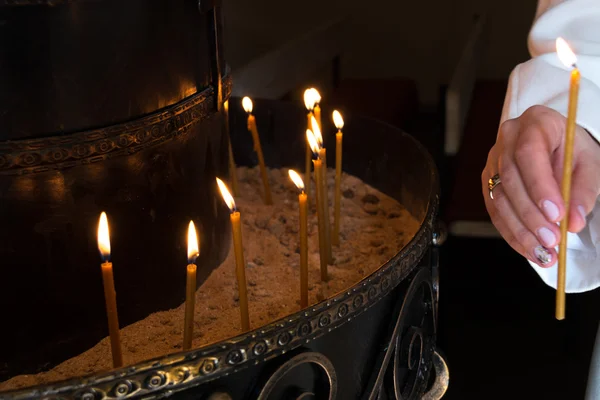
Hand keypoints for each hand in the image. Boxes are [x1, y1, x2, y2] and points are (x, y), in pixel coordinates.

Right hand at [482, 105, 599, 266]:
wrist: (558, 146)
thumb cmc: (574, 151)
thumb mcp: (590, 164)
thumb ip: (583, 190)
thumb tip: (573, 222)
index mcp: (536, 122)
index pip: (529, 153)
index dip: (540, 186)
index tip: (556, 214)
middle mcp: (508, 138)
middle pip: (511, 179)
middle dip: (531, 215)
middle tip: (552, 240)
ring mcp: (494, 160)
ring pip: (500, 198)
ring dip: (521, 230)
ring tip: (544, 252)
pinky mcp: (489, 181)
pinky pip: (495, 210)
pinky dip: (512, 233)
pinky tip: (529, 249)